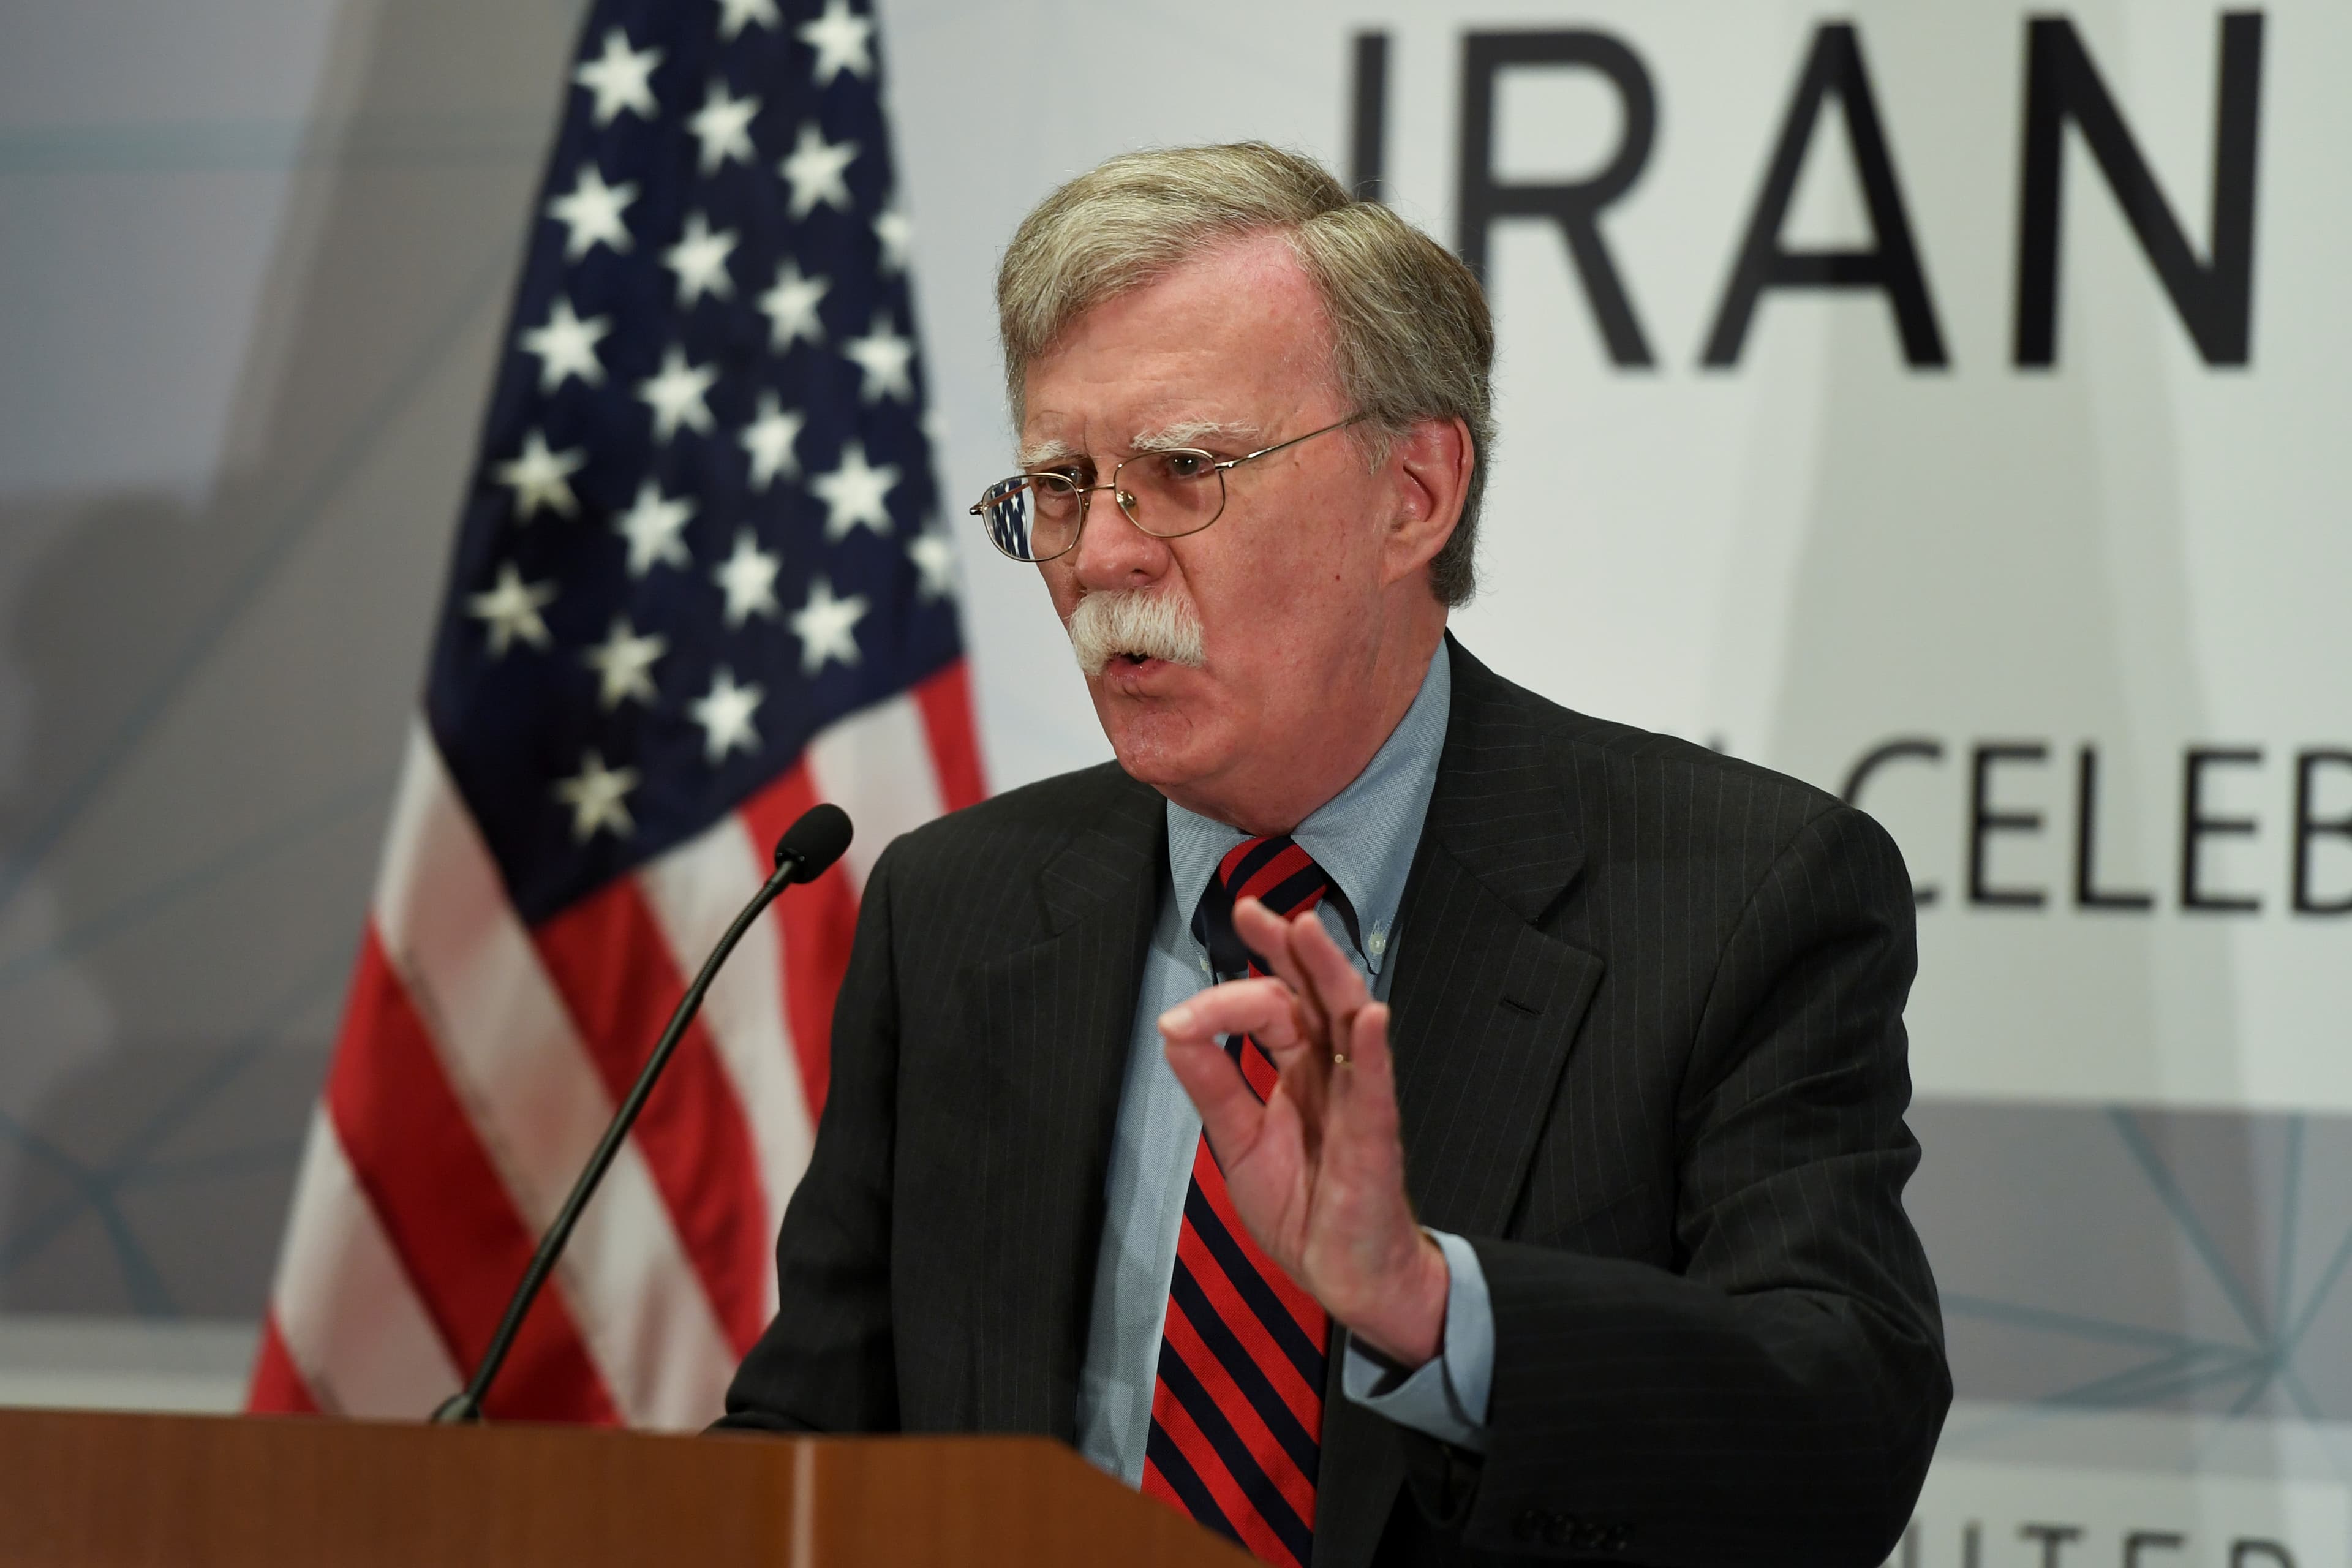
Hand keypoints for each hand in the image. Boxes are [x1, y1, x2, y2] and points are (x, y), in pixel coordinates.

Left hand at [1158, 897, 1449, 1366]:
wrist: (1346, 1276)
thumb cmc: (1302, 1208)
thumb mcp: (1238, 1141)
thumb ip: (1212, 1084)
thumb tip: (1172, 1027)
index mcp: (1297, 1069)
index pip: (1269, 1009)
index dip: (1230, 993)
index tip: (1182, 1014)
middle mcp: (1330, 1072)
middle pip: (1313, 995)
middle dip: (1287, 949)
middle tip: (1255, 909)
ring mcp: (1357, 1099)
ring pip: (1347, 1021)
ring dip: (1328, 974)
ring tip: (1307, 930)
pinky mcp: (1377, 1138)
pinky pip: (1377, 1088)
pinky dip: (1371, 1051)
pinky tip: (1367, 1015)